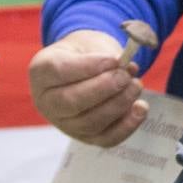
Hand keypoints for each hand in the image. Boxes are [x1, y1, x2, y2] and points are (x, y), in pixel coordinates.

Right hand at [28, 29, 146, 144]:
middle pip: (71, 102)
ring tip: (135, 86)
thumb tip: (126, 69)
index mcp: (41, 71)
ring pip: (90, 123)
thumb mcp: (89, 44)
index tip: (114, 60)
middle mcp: (47, 102)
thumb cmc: (85, 53)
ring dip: (118, 104)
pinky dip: (127, 125)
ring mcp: (65, 124)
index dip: (89, 67)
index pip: (59, 71)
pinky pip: (106, 139)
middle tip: (125, 76)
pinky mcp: (86, 137)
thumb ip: (105, 54)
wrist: (84, 68)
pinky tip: (141, 107)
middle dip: (104, 89)